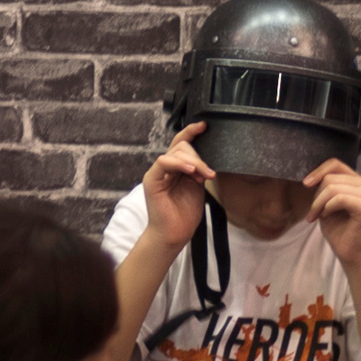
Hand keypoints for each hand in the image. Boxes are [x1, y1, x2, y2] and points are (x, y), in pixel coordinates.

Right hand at [141, 125, 217, 249]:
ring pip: (175, 152)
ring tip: (203, 175)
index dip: (192, 131)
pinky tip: (190, 171)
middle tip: (208, 173)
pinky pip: (163, 162)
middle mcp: (167, 167)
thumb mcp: (197, 187)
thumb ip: (199, 171)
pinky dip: (178, 163)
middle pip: (182, 146)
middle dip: (198, 156)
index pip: (182, 143)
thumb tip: (207, 159)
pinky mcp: (152, 179)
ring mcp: (158, 172)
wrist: (174, 234)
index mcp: (177, 168)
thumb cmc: (184, 214)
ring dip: (193, 161)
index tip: (205, 126)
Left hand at [303, 158, 360, 261]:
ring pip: (333, 188)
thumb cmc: (339, 230)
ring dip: (319, 204)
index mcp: (357, 181)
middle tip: (312, 213)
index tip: (305, 184)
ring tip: (317, 216)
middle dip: (316, 196)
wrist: (351, 253)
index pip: (335, 164)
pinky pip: (339, 198)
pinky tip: (326, 217)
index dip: (318, 171)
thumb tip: (310, 176)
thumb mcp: (327, 204)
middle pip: (330, 178)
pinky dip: (327, 208)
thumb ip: (325, 188)